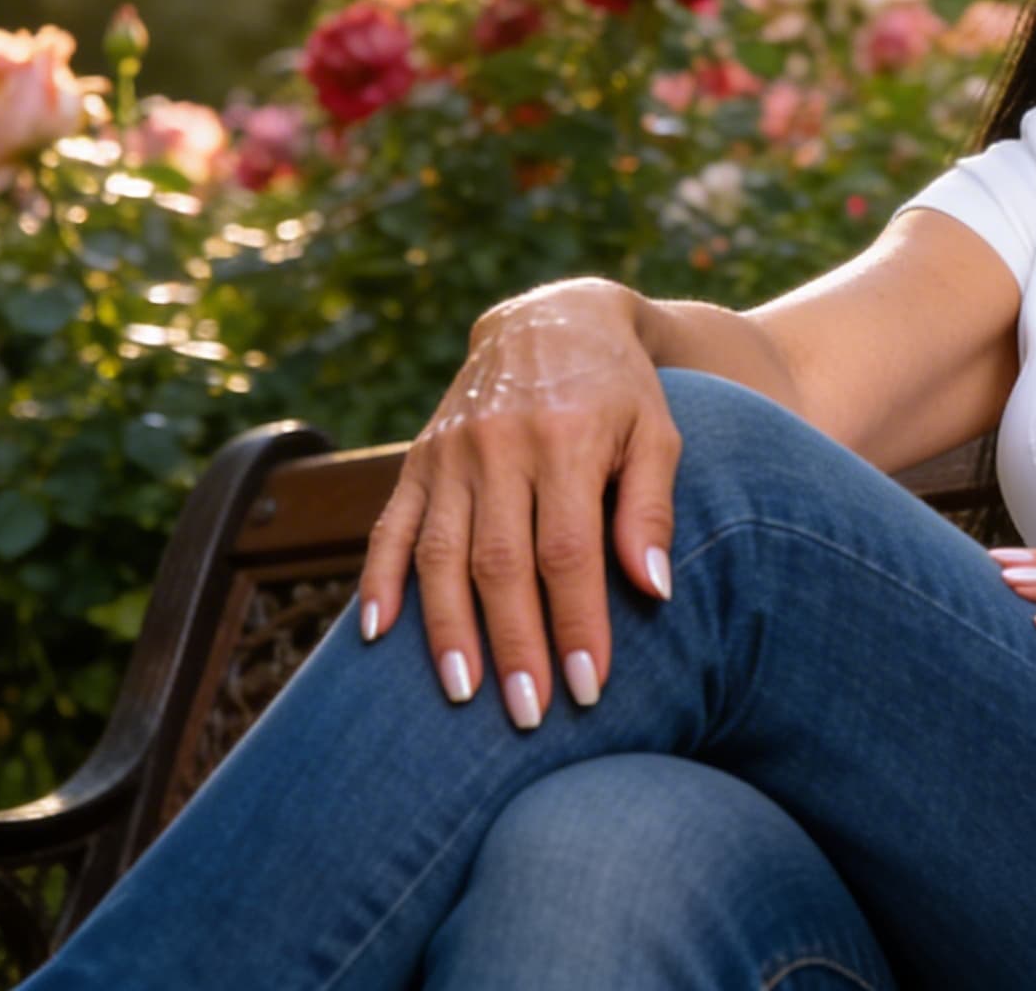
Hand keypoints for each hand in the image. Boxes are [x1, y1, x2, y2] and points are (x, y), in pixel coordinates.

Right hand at [355, 278, 682, 729]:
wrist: (551, 319)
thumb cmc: (620, 390)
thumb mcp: (657, 433)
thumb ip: (652, 509)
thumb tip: (655, 590)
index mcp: (566, 439)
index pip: (566, 551)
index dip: (575, 622)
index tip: (588, 687)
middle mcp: (499, 446)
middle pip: (500, 563)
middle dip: (515, 645)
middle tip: (530, 716)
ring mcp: (450, 453)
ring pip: (440, 554)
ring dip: (448, 631)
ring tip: (463, 695)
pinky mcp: (418, 458)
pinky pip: (389, 526)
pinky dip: (379, 581)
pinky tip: (377, 638)